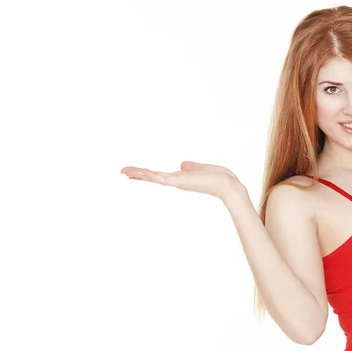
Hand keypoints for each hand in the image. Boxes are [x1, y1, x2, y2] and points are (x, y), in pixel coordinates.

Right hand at [120, 161, 242, 200]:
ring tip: (125, 171)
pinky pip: (162, 178)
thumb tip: (182, 164)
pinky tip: (141, 172)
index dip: (148, 174)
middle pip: (154, 177)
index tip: (135, 173)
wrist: (229, 186)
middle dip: (138, 175)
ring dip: (140, 174)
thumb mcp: (203, 168)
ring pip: (155, 177)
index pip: (161, 176)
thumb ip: (192, 167)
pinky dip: (151, 175)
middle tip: (122, 171)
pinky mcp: (181, 182)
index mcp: (182, 179)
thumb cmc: (221, 178)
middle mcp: (178, 182)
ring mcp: (178, 183)